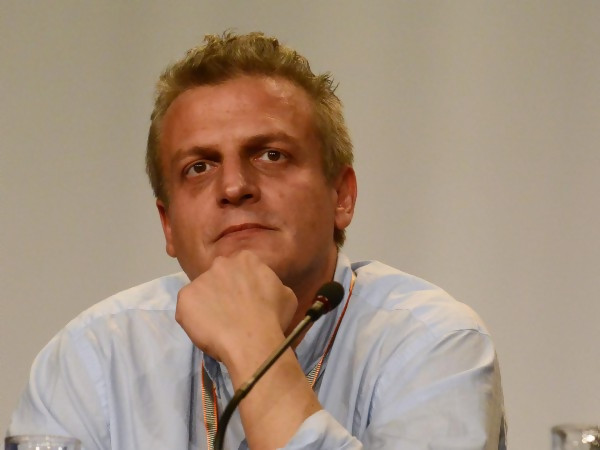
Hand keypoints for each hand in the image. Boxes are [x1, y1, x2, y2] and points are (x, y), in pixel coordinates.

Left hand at [175, 250, 297, 366]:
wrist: (252, 341)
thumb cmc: (273, 319)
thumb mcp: (286, 295)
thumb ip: (271, 284)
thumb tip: (265, 289)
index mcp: (246, 258)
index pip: (240, 268)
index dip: (242, 285)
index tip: (245, 300)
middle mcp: (220, 263)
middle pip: (219, 276)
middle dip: (223, 290)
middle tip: (231, 312)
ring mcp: (200, 279)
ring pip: (202, 292)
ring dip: (208, 304)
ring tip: (219, 325)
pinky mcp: (185, 297)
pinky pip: (188, 307)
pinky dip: (194, 318)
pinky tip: (208, 330)